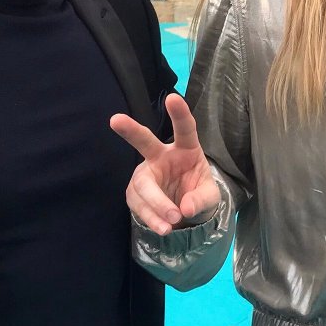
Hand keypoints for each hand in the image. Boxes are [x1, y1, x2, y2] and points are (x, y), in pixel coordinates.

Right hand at [110, 93, 222, 234]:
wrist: (186, 213)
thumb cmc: (199, 194)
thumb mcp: (210, 197)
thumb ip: (202, 199)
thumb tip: (185, 208)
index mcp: (186, 148)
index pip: (185, 129)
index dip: (179, 114)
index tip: (172, 98)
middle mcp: (162, 156)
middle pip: (145, 142)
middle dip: (131, 130)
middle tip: (115, 120)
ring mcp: (146, 173)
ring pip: (143, 185)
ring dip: (156, 204)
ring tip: (173, 221)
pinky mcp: (136, 192)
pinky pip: (139, 204)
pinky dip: (151, 217)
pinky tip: (163, 228)